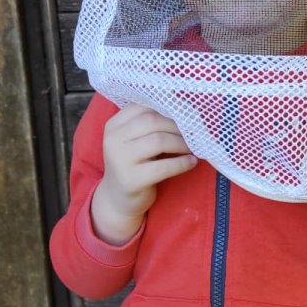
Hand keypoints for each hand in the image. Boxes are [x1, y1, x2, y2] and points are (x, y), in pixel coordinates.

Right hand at [91, 104, 195, 243]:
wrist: (118, 199)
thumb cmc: (133, 164)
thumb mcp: (133, 140)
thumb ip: (149, 124)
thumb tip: (184, 111)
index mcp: (114, 125)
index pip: (144, 106)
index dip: (168, 108)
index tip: (186, 114)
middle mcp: (113, 139)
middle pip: (153, 121)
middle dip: (177, 126)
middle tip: (193, 133)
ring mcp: (121, 160)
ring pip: (159, 141)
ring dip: (182, 143)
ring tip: (192, 148)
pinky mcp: (132, 179)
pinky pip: (164, 166)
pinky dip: (182, 163)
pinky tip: (191, 162)